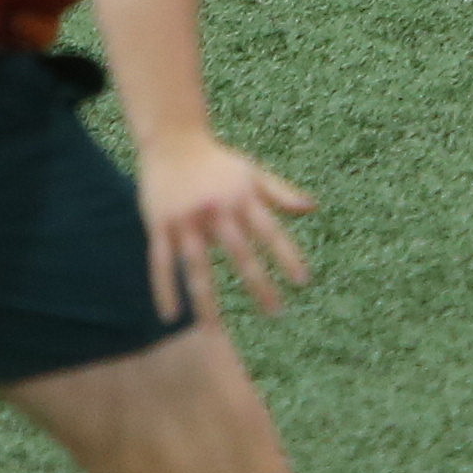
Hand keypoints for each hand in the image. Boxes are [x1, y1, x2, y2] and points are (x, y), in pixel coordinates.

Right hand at [136, 136, 315, 320]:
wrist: (172, 139)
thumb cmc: (217, 161)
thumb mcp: (252, 172)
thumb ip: (280, 193)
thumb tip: (313, 208)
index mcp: (241, 198)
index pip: (270, 231)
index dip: (287, 256)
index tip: (303, 282)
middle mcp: (216, 210)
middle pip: (239, 253)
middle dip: (258, 284)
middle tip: (276, 313)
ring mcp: (186, 219)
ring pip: (196, 267)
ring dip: (206, 302)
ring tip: (215, 334)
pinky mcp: (159, 225)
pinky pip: (161, 263)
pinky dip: (165, 290)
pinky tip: (171, 316)